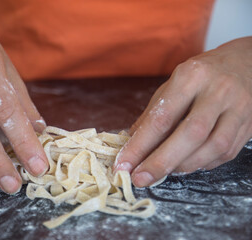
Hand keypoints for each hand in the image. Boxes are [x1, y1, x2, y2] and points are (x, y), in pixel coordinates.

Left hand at [114, 37, 251, 186]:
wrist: (246, 65)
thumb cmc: (201, 76)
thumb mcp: (172, 86)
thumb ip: (153, 115)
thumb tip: (131, 144)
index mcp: (191, 76)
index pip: (162, 117)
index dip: (140, 145)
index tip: (124, 164)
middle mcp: (217, 91)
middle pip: (190, 134)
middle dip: (161, 162)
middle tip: (140, 178)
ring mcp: (238, 108)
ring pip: (212, 147)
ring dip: (183, 166)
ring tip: (162, 172)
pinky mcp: (248, 125)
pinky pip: (225, 152)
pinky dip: (202, 164)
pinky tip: (186, 164)